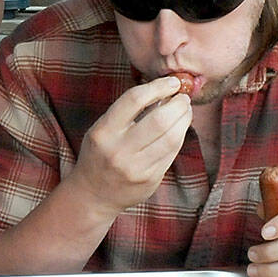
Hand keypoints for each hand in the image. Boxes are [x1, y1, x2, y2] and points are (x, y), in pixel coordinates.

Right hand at [67, 76, 191, 218]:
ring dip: (184, 119)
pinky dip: (179, 137)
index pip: (134, 99)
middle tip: (183, 97)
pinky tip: (179, 129)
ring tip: (185, 111)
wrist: (93, 194)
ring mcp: (135, 168)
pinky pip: (172, 153)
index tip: (173, 82)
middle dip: (178, 104)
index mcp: (103, 132)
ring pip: (172, 138)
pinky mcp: (149, 180)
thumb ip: (129, 111)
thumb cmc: (100, 154)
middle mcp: (118, 150)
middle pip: (160, 119)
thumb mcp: (103, 129)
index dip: (158, 87)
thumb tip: (164, 91)